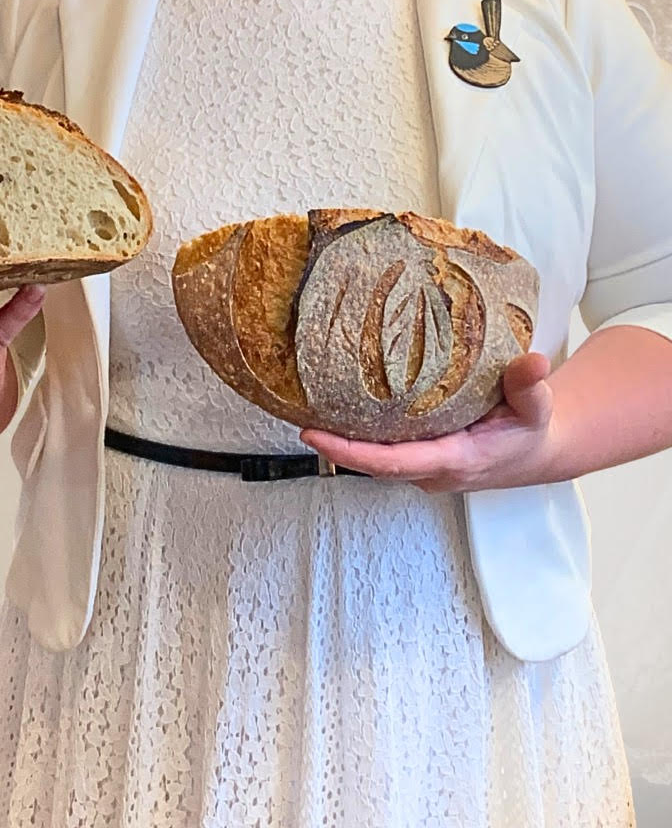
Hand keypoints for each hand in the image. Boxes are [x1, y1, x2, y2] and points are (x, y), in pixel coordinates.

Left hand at [301, 353, 554, 492]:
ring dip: (342, 437)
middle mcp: (432, 469)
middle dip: (332, 442)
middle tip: (293, 410)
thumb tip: (532, 360)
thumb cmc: (530, 430)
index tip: (313, 434)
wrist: (536, 452)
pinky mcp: (420, 457)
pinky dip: (358, 433)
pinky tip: (334, 406)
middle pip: (372, 462)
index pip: (393, 462)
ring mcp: (424, 466)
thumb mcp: (536, 408)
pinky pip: (383, 449)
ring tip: (302, 404)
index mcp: (455, 459)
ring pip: (375, 458)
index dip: (350, 451)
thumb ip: (529, 385)